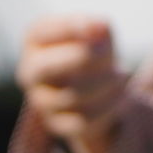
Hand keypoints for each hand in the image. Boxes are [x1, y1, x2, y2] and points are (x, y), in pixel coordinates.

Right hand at [18, 15, 127, 152]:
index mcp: (35, 42)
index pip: (40, 32)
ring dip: (105, 82)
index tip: (100, 26)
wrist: (97, 89)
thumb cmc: (94, 51)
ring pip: (71, 96)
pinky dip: (109, 105)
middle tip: (104, 51)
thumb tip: (97, 29)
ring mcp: (41, 101)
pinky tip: (120, 93)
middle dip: (81, 57)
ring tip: (121, 74)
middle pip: (44, 68)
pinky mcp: (59, 125)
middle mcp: (30, 72)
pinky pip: (83, 120)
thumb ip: (95, 26)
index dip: (71, 28)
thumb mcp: (97, 32)